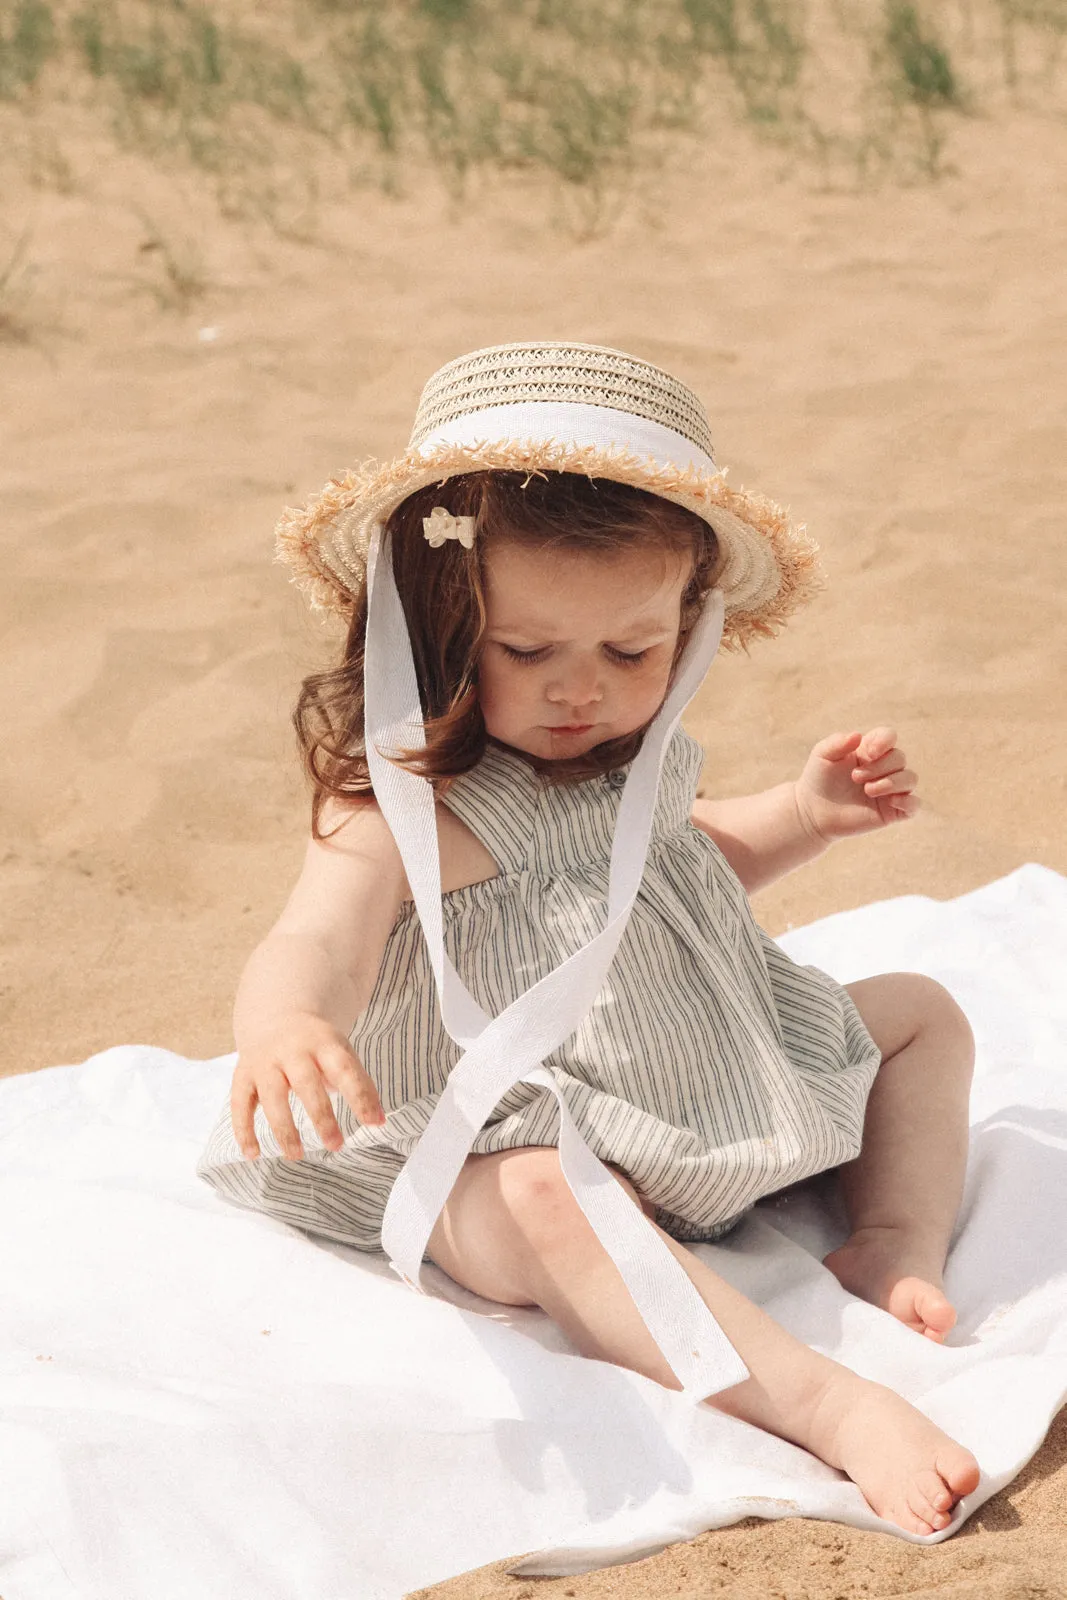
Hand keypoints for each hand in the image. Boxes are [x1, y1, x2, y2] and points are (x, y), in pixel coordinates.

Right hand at [230, 1012, 385, 1161]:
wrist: (276, 1016)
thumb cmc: (317, 1046)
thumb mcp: (340, 1052)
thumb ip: (358, 1083)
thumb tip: (378, 1121)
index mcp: (323, 1042)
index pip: (344, 1069)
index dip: (360, 1096)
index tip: (373, 1124)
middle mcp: (292, 1050)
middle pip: (307, 1084)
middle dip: (321, 1117)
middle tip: (336, 1146)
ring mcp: (265, 1061)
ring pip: (272, 1096)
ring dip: (284, 1128)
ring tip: (296, 1155)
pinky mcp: (243, 1074)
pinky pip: (240, 1103)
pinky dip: (244, 1130)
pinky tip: (253, 1154)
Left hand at [794, 727, 920, 843]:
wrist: (813, 812)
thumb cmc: (819, 780)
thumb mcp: (822, 755)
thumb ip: (837, 742)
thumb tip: (858, 736)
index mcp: (870, 751)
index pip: (890, 737)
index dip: (884, 741)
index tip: (867, 752)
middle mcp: (884, 768)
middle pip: (899, 758)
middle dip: (879, 767)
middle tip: (855, 777)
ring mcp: (890, 790)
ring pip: (910, 778)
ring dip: (891, 782)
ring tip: (867, 790)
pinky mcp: (892, 811)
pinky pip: (914, 805)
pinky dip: (908, 801)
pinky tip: (890, 801)